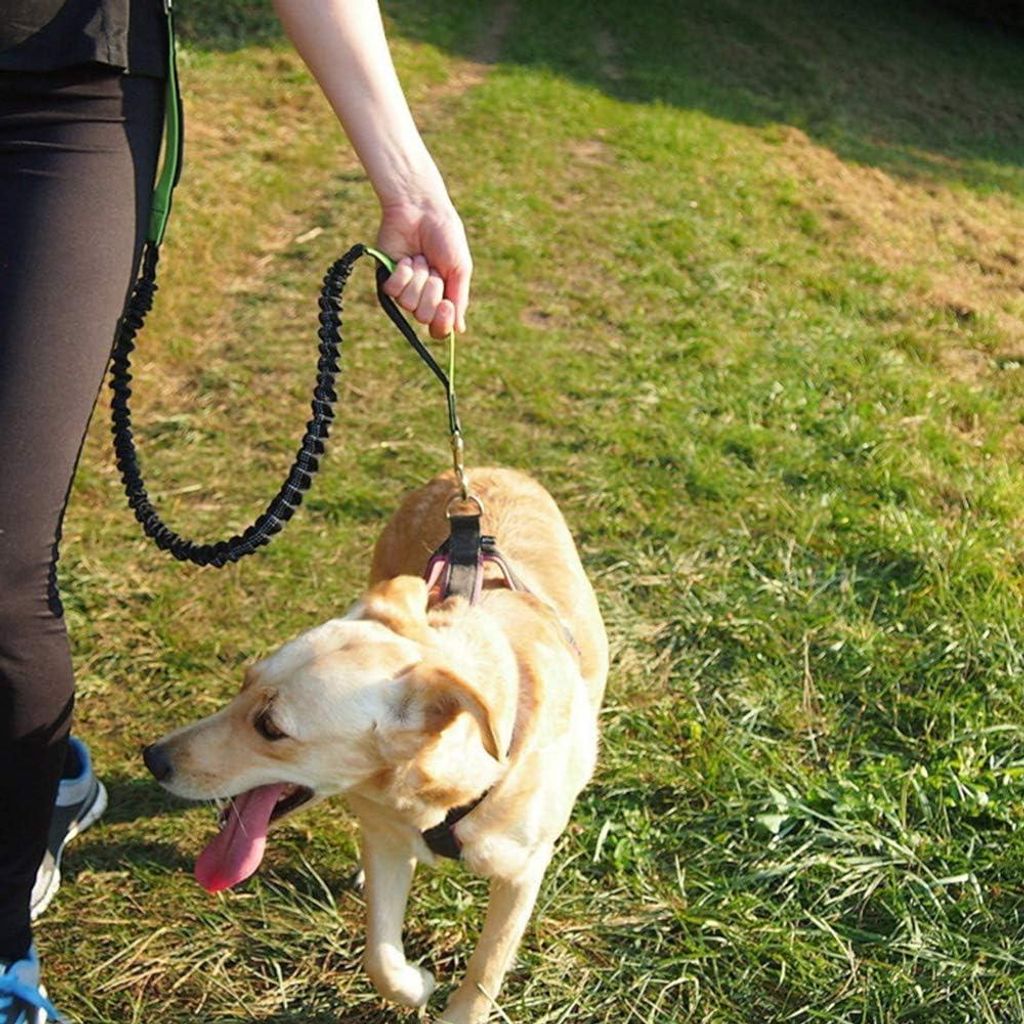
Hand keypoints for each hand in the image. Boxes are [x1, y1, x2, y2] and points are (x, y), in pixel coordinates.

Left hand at [377, 197, 471, 338]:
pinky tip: (407, 259)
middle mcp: (423, 297)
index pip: (439, 328)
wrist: (422, 211)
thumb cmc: (445, 236)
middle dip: (431, 291)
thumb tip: (458, 330)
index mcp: (443, 297)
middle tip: (434, 270)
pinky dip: (403, 273)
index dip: (442, 322)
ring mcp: (404, 289)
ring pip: (408, 303)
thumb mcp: (460, 269)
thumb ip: (459, 300)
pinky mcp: (387, 278)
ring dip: (418, 278)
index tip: (446, 305)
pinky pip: (392, 291)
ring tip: (420, 259)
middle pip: (424, 316)